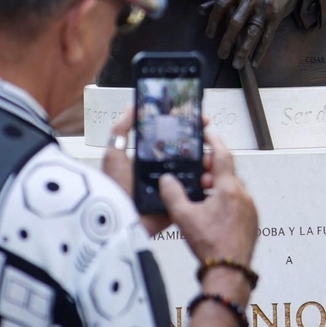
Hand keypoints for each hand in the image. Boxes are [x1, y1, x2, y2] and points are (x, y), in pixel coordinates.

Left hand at [101, 106, 216, 236]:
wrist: (118, 219)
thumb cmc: (114, 187)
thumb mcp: (114, 153)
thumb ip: (121, 129)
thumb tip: (132, 106)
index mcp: (149, 160)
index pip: (173, 140)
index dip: (186, 130)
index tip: (200, 120)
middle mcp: (162, 173)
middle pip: (188, 155)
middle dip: (201, 145)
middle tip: (210, 136)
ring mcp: (171, 189)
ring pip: (195, 173)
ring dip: (206, 165)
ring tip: (211, 157)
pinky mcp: (177, 204)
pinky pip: (195, 194)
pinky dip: (204, 187)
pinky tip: (211, 177)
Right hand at [161, 132, 256, 265]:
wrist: (230, 271)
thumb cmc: (211, 246)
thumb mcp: (184, 217)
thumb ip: (172, 194)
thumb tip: (167, 180)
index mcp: (228, 189)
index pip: (223, 155)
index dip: (214, 141)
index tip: (208, 133)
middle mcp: (243, 195)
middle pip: (227, 172)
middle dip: (212, 169)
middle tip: (198, 172)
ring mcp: (250, 208)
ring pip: (233, 188)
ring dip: (218, 186)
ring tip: (202, 195)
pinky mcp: (252, 220)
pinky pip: (238, 202)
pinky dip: (226, 200)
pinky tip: (213, 212)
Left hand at [205, 0, 300, 68]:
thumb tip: (200, 10)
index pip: (222, 4)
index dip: (213, 21)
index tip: (209, 34)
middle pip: (236, 21)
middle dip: (227, 40)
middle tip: (221, 54)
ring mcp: (265, 7)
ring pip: (253, 32)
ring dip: (243, 50)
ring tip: (236, 64)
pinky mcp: (277, 16)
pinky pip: (268, 36)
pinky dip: (261, 51)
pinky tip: (254, 62)